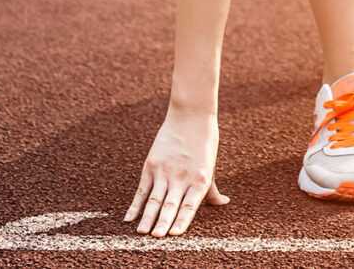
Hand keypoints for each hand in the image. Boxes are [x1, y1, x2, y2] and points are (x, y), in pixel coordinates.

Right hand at [123, 107, 228, 236]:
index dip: (183, 220)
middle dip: (163, 222)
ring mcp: (165, 171)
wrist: (191, 116)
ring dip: (147, 217)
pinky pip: (142, 189)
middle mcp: (182, 177)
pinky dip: (135, 204)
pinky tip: (129, 218)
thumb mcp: (211, 166)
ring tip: (142, 232)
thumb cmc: (205, 142)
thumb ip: (213, 189)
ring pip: (154, 199)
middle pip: (170, 204)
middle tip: (156, 237)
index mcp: (200, 179)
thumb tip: (224, 203)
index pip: (190, 205)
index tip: (176, 234)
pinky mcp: (151, 164)